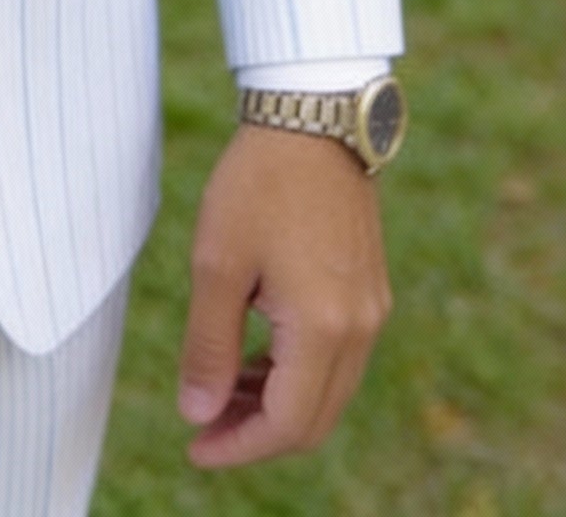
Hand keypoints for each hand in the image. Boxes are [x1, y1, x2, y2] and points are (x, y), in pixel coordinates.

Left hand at [177, 123, 391, 466]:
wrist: (312, 118)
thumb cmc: (258, 183)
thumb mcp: (217, 263)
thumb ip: (209, 345)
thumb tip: (197, 413)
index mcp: (324, 329)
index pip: (288, 424)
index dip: (239, 446)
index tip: (194, 448)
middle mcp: (360, 330)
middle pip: (314, 419)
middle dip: (256, 433)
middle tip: (201, 426)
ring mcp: (370, 310)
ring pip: (327, 390)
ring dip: (275, 403)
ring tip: (217, 390)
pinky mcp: (368, 289)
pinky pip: (336, 357)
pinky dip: (294, 371)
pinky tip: (251, 355)